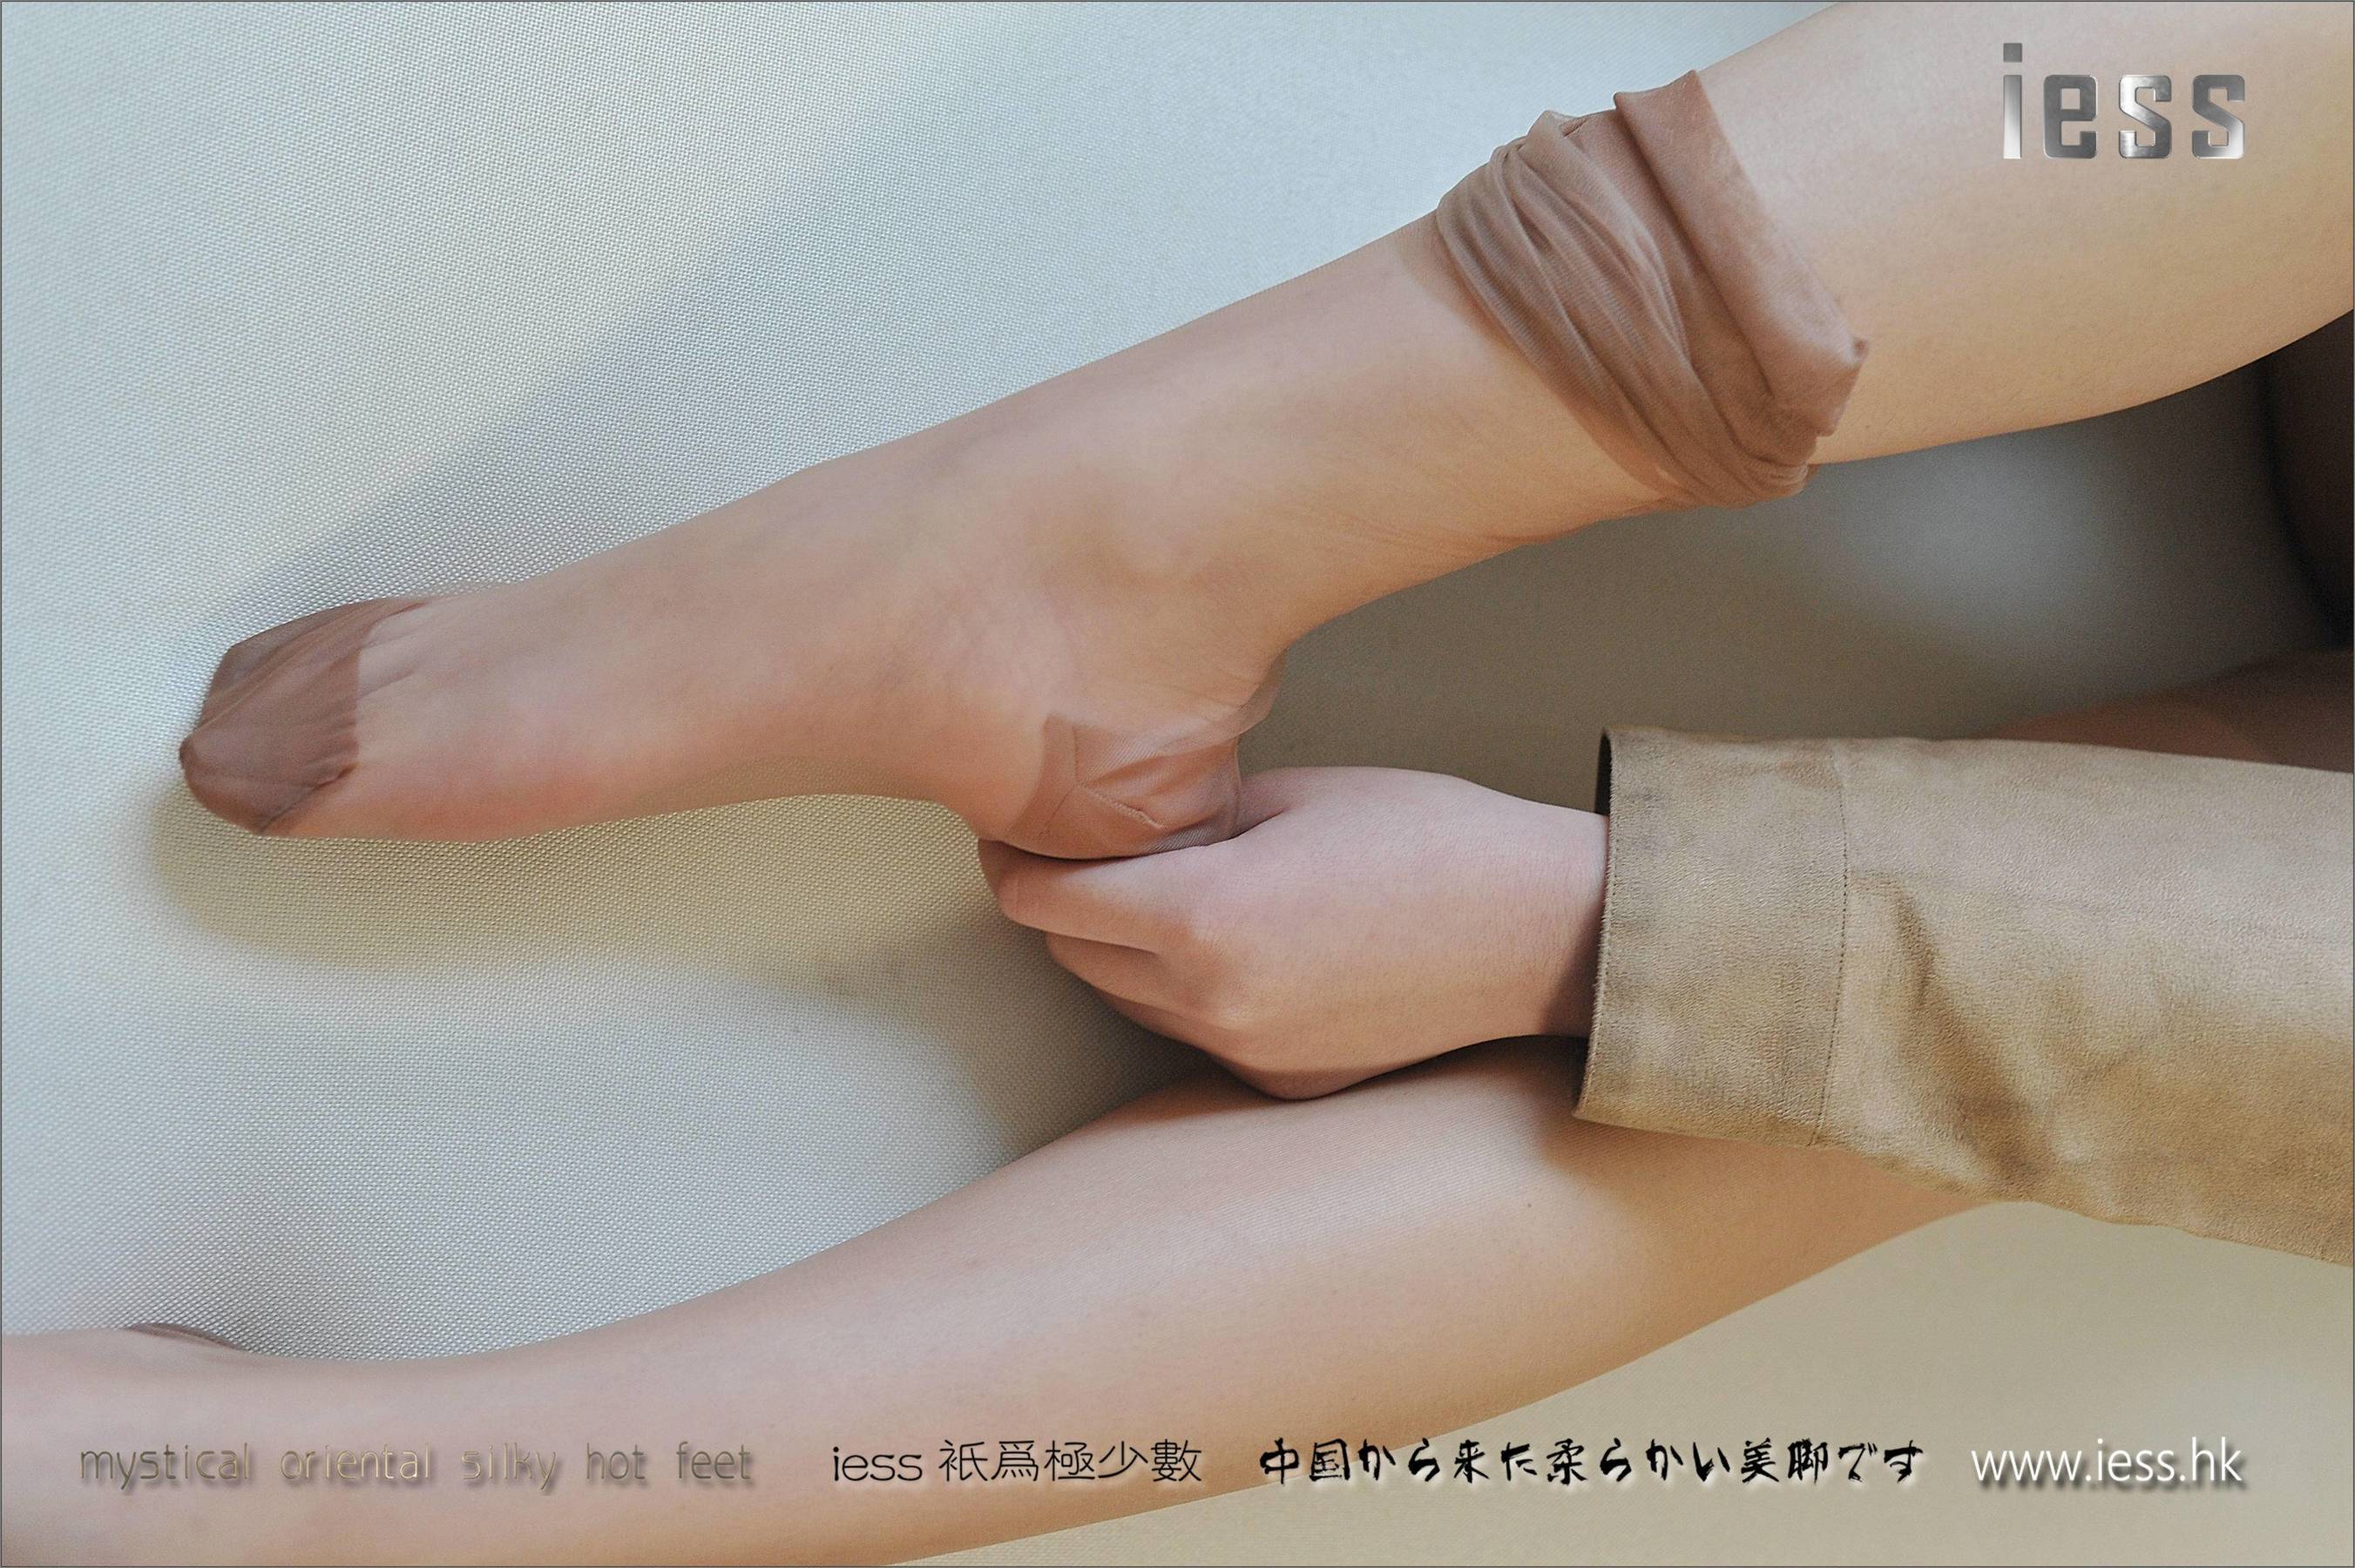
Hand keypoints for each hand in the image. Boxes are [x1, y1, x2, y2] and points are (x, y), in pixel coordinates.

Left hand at [978, 767, 1606, 1097]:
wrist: (1542, 931)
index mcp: (1201, 916)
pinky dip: (1192, 993)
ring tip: (1175, 893)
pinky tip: (1248, 946)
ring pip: (1128, 1001)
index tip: (1013, 840)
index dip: (1014, 865)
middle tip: (1087, 854)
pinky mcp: (1282, 1085)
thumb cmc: (1427, 838)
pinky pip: (1196, 1036)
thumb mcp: (1295, 796)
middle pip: (1072, 956)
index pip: (1043, 903)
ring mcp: (1247, 1055)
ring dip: (1124, 953)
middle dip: (1066, 904)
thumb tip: (1120, 827)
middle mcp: (1210, 1003)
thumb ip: (1191, 819)